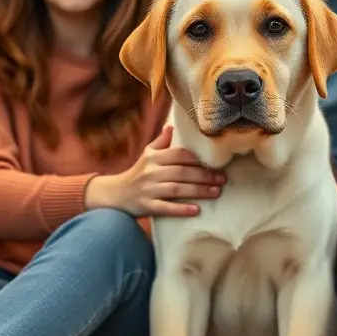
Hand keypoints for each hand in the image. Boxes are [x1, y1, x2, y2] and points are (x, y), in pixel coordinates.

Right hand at [85, 125, 224, 216]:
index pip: (179, 155)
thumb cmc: (136, 173)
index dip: (198, 159)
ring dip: (198, 191)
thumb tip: (172, 125)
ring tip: (216, 192)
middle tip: (223, 179)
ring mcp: (148, 190)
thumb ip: (160, 142)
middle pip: (182, 172)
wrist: (114, 194)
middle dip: (204, 176)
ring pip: (177, 189)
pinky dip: (181, 209)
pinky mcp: (146, 206)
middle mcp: (151, 172)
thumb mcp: (146, 154)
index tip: (216, 163)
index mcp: (154, 158)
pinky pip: (165, 208)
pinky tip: (196, 210)